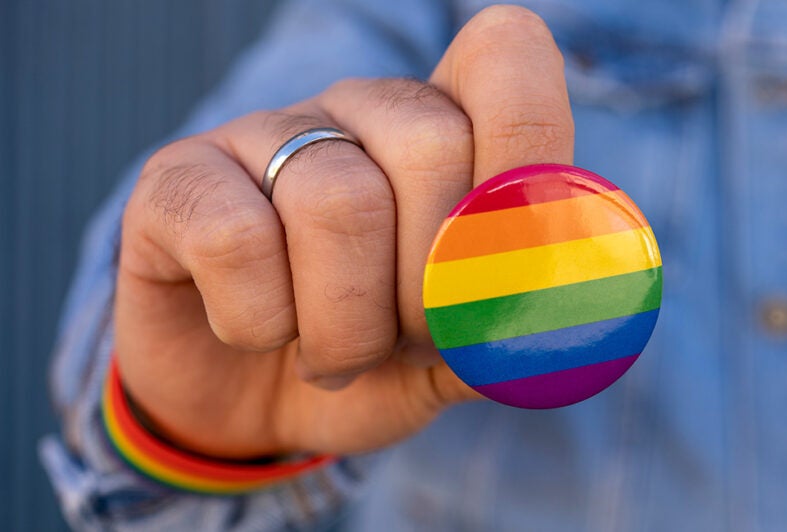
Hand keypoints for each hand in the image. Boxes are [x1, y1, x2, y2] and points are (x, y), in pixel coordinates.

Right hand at [114, 5, 573, 458]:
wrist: (254, 405)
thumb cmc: (373, 362)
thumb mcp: (457, 360)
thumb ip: (510, 333)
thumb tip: (565, 321)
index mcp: (450, 132)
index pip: (508, 61)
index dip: (527, 152)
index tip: (506, 256)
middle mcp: (362, 112)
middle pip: (433, 147)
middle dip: (430, 288)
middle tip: (404, 341)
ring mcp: (267, 135)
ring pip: (338, 201)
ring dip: (349, 324)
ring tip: (336, 353)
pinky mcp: (178, 180)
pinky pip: (237, 237)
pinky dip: (261, 321)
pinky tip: (259, 332)